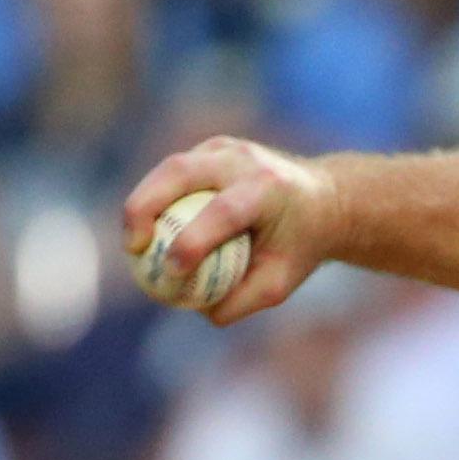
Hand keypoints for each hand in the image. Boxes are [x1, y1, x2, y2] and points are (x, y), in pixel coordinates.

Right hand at [122, 136, 342, 326]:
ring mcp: (226, 148)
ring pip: (171, 168)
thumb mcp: (283, 279)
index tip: (171, 270)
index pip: (224, 210)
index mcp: (270, 189)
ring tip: (132, 243)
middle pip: (181, 172)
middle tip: (133, 248)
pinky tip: (147, 229)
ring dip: (143, 202)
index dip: (193, 239)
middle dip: (146, 207)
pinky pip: (175, 174)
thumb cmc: (300, 246)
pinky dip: (156, 198)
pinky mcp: (212, 149)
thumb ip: (244, 298)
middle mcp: (245, 160)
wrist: (326, 201)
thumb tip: (201, 311)